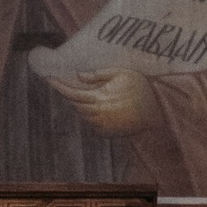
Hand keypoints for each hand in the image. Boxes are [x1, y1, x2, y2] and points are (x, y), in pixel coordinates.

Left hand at [28, 55, 157, 132]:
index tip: (49, 78)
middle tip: (66, 85)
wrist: (157, 109)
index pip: (72, 93)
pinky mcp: (110, 133)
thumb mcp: (120, 73)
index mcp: (99, 98)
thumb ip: (98, 74)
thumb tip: (79, 76)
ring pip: (84, 116)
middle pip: (76, 105)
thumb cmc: (140, 87)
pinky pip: (94, 124)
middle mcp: (99, 114)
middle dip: (70, 95)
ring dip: (81, 106)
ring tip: (88, 95)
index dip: (59, 86)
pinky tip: (100, 108)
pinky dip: (92, 116)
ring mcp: (104, 125)